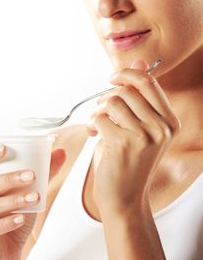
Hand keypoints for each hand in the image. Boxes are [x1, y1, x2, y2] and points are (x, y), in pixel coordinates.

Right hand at [0, 144, 65, 259]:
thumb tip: (60, 152)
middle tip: (32, 175)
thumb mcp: (25, 195)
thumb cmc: (11, 219)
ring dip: (14, 200)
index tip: (5, 148)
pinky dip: (7, 222)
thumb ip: (40, 175)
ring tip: (35, 197)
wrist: (6, 256)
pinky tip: (21, 219)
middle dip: (9, 178)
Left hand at [86, 60, 179, 216]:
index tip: (111, 78)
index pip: (149, 82)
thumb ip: (138, 99)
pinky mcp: (124, 144)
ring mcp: (145, 135)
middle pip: (126, 90)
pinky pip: (101, 117)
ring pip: (112, 101)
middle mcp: (161, 127)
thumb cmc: (127, 164)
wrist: (123, 198)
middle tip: (99, 112)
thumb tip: (138, 61)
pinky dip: (92, 123)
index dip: (127, 74)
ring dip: (97, 111)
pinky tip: (93, 134)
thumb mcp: (138, 130)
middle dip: (106, 98)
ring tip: (95, 125)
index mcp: (168, 122)